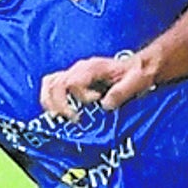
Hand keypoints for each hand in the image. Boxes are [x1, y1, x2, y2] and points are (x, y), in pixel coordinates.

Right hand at [40, 54, 155, 119]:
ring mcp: (74, 73)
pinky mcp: (73, 80)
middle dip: (59, 105)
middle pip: (54, 84)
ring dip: (51, 103)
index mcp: (92, 67)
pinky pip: (53, 86)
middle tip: (75, 119)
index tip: (96, 103)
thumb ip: (120, 93)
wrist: (138, 68)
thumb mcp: (135, 82)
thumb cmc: (137, 74)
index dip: (81, 97)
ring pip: (49, 84)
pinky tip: (61, 113)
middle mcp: (79, 68)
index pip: (72, 82)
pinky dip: (52, 100)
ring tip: (63, 118)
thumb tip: (104, 105)